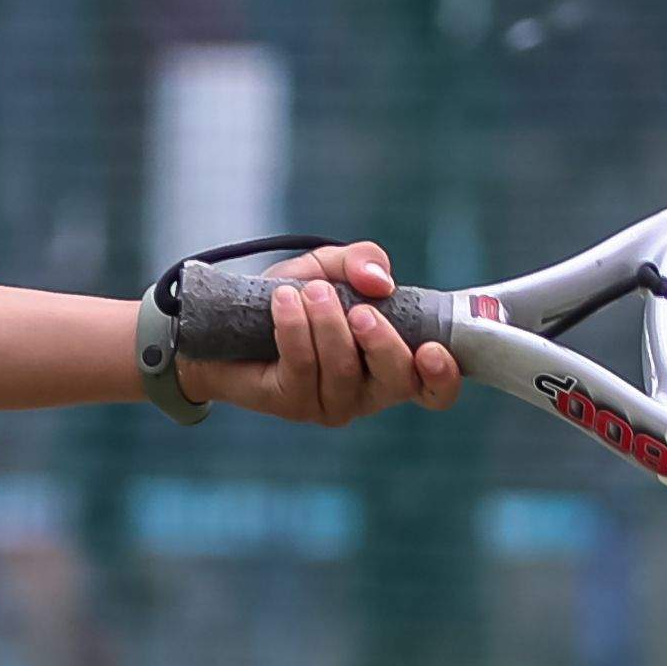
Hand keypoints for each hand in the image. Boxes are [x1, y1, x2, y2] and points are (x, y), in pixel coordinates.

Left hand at [184, 240, 460, 426]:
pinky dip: (294, 327)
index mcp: (390, 364)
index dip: (443, 377)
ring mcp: (330, 404)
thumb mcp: (331, 268)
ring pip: (344, 370)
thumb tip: (381, 281)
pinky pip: (302, 366)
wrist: (223, 323)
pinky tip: (282, 301)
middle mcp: (368, 392)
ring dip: (327, 323)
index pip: (433, 389)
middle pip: (396, 380)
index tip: (432, 349)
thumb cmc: (291, 298)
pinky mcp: (291, 403)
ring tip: (310, 292)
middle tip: (358, 310)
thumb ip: (363, 262)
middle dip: (381, 341)